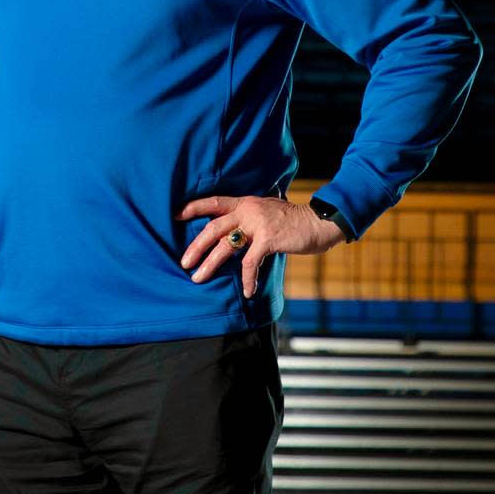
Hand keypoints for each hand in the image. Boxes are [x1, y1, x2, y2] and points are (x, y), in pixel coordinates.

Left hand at [178, 194, 343, 299]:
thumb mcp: (267, 213)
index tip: (175, 215)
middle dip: (195, 246)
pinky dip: (247, 278)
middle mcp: (247, 209)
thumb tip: (231, 237)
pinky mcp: (268, 238)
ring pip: (225, 246)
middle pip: (213, 227)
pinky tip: (247, 291)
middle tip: (184, 262)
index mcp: (245, 203)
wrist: (319, 222)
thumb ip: (249, 220)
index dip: (194, 207)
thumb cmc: (292, 222)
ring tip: (198, 278)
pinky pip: (250, 262)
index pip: (214, 202)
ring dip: (210, 264)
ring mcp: (257, 223)